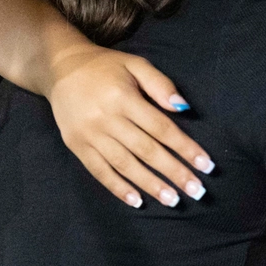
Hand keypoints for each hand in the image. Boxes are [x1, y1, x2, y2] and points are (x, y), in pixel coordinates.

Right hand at [46, 44, 214, 208]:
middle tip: (197, 191)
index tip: (205, 165)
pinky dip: (118, 188)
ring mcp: (89, 135)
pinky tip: (136, 201)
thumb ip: (160, 84)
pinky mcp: (76, 146)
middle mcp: (106, 119)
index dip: (185, 148)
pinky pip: (99, 171)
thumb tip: (184, 109)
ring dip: (150, 185)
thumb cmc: (105, 67)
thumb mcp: (135, 64)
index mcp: (124, 98)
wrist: (59, 68)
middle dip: (174, 172)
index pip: (161, 128)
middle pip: (146, 150)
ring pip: (125, 165)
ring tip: (172, 200)